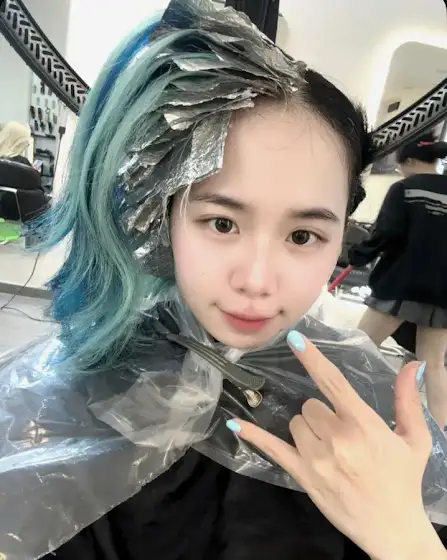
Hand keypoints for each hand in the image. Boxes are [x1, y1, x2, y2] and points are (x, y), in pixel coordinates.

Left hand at [227, 331, 439, 559]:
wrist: (393, 528)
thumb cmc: (403, 480)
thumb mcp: (414, 439)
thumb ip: (407, 400)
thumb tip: (409, 365)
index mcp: (362, 423)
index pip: (332, 382)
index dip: (312, 359)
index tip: (294, 339)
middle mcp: (336, 437)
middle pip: (309, 406)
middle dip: (320, 413)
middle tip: (339, 433)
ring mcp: (316, 457)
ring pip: (295, 422)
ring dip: (306, 429)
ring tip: (328, 448)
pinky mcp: (303, 475)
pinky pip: (273, 449)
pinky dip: (254, 435)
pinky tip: (234, 424)